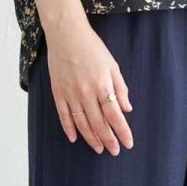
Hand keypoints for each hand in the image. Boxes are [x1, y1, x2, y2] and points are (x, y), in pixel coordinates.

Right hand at [45, 21, 133, 154]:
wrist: (66, 34)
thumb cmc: (92, 47)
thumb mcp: (112, 65)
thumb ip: (120, 88)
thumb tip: (126, 109)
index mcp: (102, 85)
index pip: (115, 115)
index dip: (122, 131)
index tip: (128, 143)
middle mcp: (86, 92)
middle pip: (99, 123)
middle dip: (108, 140)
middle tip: (114, 151)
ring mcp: (70, 94)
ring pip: (82, 123)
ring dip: (91, 138)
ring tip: (99, 149)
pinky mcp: (58, 92)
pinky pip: (64, 116)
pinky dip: (69, 129)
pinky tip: (75, 139)